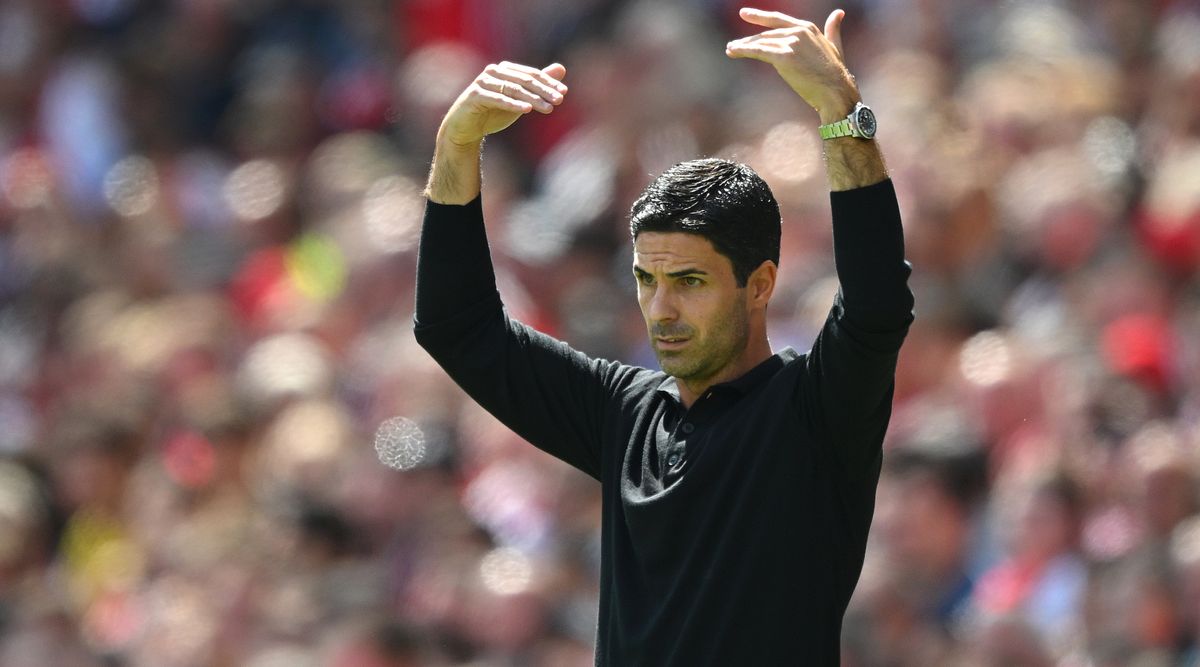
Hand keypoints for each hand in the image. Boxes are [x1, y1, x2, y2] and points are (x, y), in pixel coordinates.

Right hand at [438, 61, 567, 147]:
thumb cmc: (493, 112)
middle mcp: (493, 72)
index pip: (531, 74)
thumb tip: (561, 68)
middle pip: (524, 80)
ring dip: (532, 99)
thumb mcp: (519, 100)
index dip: (548, 83)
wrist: (465, 128)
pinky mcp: (475, 96)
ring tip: (548, 108)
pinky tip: (526, 109)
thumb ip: (538, 85)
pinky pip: (497, 99)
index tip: (564, 93)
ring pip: (513, 89)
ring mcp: (483, 83)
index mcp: (505, 70)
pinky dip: (512, 104)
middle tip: (559, 100)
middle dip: (544, 91)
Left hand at [725, 8, 858, 121]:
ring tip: (730, 50)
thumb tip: (838, 13)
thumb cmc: (835, 73)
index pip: (778, 20)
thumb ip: (833, 30)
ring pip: (760, 43)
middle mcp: (798, 32)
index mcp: (807, 28)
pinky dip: (743, 51)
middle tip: (732, 45)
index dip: (759, 17)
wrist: (835, 90)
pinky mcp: (784, 57)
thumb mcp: (835, 45)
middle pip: (766, 35)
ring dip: (742, 47)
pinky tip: (732, 51)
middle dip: (748, 41)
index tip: (744, 14)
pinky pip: (759, 52)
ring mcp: (791, 43)